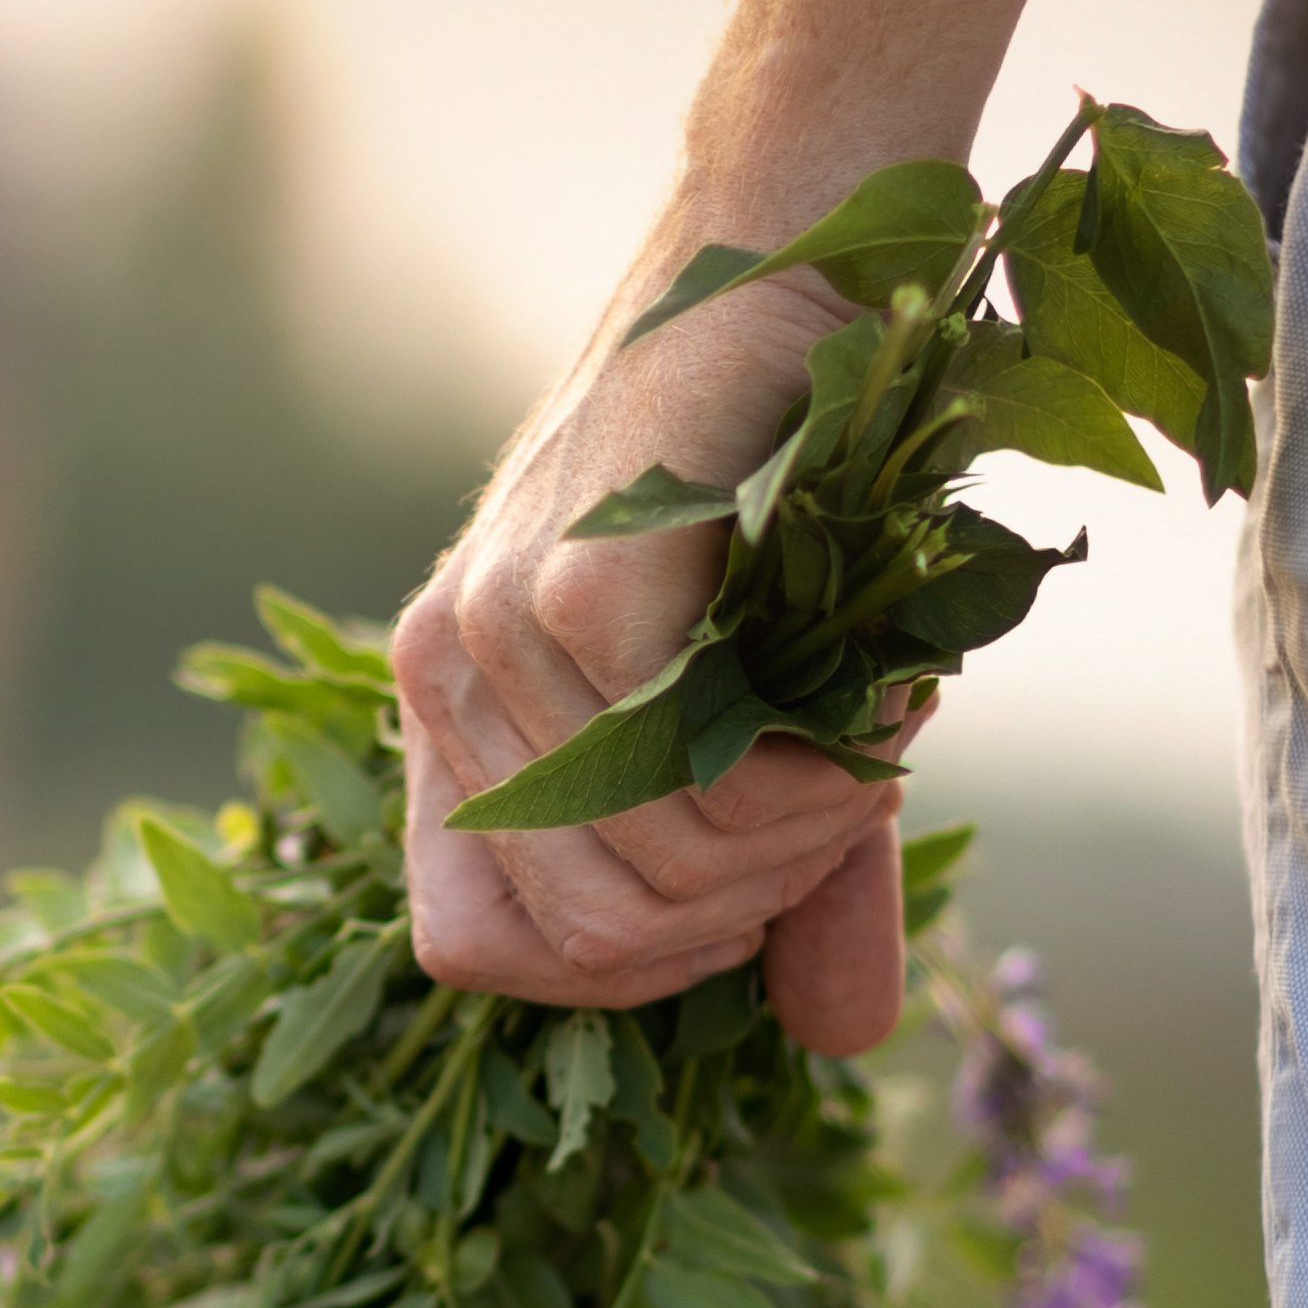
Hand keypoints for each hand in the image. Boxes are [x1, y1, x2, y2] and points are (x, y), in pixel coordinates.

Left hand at [392, 249, 915, 1053]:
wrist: (783, 263)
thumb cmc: (780, 489)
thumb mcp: (775, 711)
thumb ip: (789, 881)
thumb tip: (838, 1044)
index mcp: (455, 718)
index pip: (470, 952)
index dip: (622, 975)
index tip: (740, 904)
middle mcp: (438, 681)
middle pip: (583, 939)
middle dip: (743, 914)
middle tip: (840, 810)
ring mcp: (484, 637)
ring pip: (650, 874)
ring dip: (800, 839)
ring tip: (865, 735)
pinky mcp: (562, 596)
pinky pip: (689, 787)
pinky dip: (814, 778)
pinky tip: (869, 700)